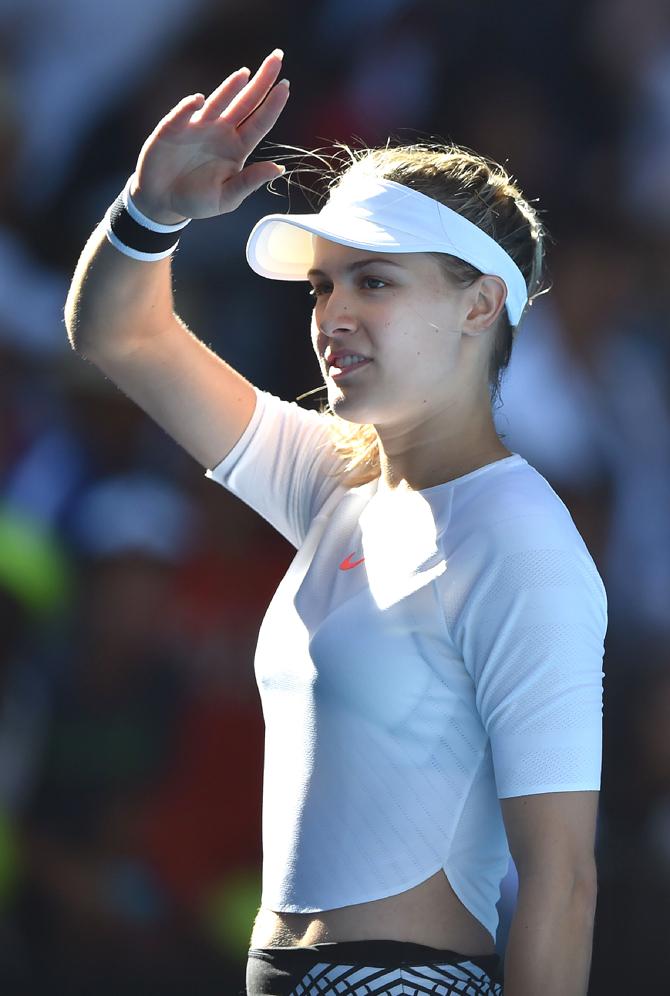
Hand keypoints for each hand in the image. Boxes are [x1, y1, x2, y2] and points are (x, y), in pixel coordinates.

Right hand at [129, 49, 289, 224]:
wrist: (162, 201)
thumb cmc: (197, 200)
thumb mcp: (227, 198)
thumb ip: (250, 182)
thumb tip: (278, 169)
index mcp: (238, 148)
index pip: (260, 122)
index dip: (273, 105)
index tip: (286, 87)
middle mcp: (221, 132)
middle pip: (245, 103)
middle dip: (261, 81)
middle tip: (277, 57)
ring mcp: (198, 127)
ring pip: (218, 102)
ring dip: (230, 87)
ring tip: (245, 74)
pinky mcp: (172, 129)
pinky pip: (182, 114)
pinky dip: (190, 107)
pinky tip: (200, 100)